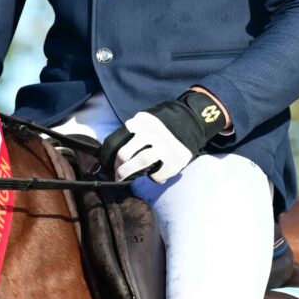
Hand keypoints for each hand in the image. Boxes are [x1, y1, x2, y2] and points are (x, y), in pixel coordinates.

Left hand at [98, 89, 228, 184]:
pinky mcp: (175, 159)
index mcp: (139, 123)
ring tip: (123, 178)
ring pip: (140, 161)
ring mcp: (164, 146)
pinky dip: (153, 177)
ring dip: (127, 173)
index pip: (115, 141)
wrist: (192, 120)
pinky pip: (157, 174)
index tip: (106, 164)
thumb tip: (111, 154)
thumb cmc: (162, 126)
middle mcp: (150, 133)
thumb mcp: (145, 122)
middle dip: (117, 167)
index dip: (106, 156)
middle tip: (116, 174)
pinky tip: (154, 175)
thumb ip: (131, 133)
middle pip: (124, 153)